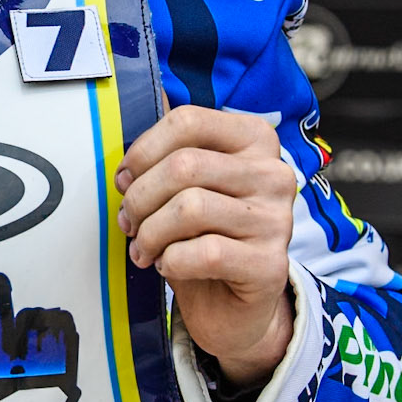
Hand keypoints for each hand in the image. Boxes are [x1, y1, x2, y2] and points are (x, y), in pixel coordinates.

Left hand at [115, 104, 296, 387]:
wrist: (232, 304)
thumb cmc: (203, 235)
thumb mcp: (186, 185)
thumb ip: (171, 147)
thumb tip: (140, 97)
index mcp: (255, 139)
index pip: (188, 121)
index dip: (143, 150)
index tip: (125, 178)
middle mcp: (273, 173)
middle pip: (184, 166)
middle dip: (140, 197)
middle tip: (128, 221)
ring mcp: (277, 219)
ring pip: (190, 208)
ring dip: (151, 232)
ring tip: (144, 248)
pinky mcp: (270, 264)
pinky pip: (204, 253)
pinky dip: (172, 260)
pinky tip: (168, 264)